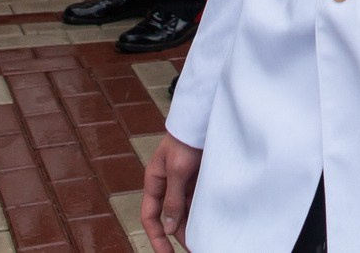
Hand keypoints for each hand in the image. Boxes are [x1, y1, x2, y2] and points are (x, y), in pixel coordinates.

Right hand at [140, 128, 200, 251]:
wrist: (204, 119)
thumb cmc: (185, 139)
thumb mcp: (177, 170)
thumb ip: (173, 199)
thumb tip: (168, 227)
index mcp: (155, 182)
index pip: (150, 216)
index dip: (156, 236)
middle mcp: (168, 185)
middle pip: (169, 217)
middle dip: (177, 235)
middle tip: (192, 248)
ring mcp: (183, 183)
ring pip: (184, 211)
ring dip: (191, 226)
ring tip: (202, 240)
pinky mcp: (198, 179)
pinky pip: (197, 202)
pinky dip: (201, 213)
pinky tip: (209, 224)